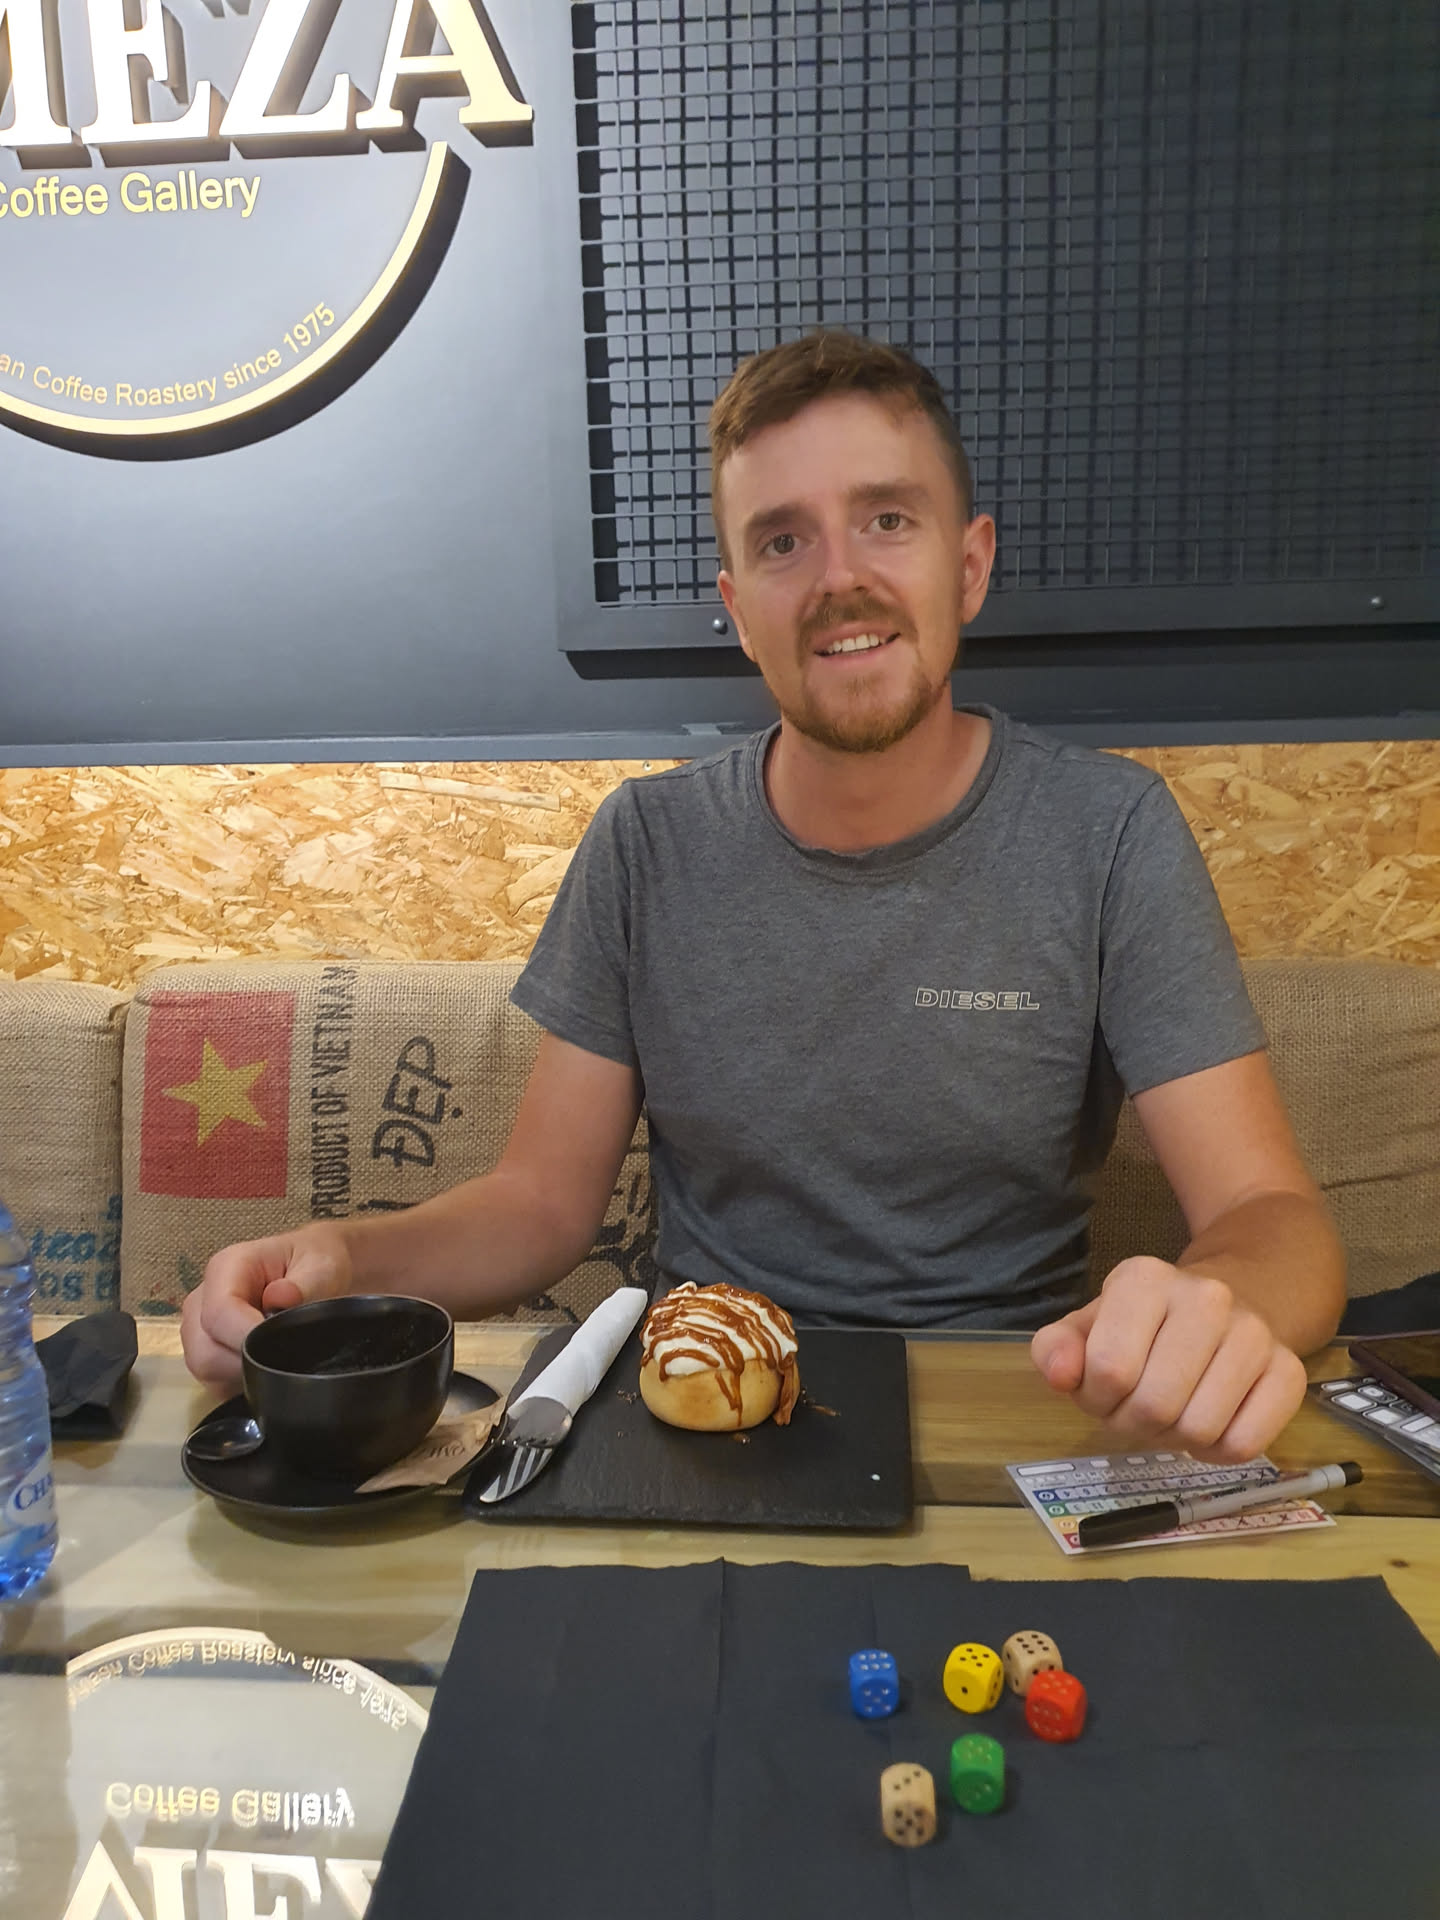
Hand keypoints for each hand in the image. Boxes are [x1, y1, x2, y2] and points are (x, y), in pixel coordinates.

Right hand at [180, 1222, 354, 1392]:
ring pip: (207, 1371)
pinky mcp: (206, 1356)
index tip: (284, 1347)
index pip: (219, 1314)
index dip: (248, 1337)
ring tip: (280, 1355)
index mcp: (225, 1269)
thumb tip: (280, 1299)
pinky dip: (244, 1382)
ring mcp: (198, 1331)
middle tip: (288, 1355)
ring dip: (246, 1373)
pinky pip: (215, 1383)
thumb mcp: (322, 1267)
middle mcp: (201, 1300)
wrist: (313, 1275)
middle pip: (205, 1351)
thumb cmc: (314, 1266)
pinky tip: (269, 1363)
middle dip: (248, 1362)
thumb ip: (305, 1284)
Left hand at [1029, 1255, 1308, 1463]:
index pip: (1109, 1367)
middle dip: (1134, 1422)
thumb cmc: (1149, 1325)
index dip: (1096, 1397)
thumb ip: (1059, 1349)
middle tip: (1136, 1409)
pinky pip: (1245, 1444)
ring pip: (1200, 1429)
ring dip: (1175, 1439)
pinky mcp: (1290, 1370)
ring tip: (1173, 1412)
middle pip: (1155, 1404)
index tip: (1102, 1391)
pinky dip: (1217, 1451)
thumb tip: (1058, 1374)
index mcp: (1145, 1279)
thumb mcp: (1093, 1326)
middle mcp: (1206, 1297)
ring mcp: (1254, 1332)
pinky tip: (1210, 1422)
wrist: (1235, 1300)